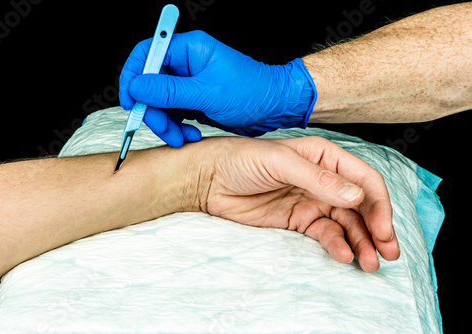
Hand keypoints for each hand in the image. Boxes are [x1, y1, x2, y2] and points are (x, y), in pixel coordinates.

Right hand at [119, 30, 316, 146]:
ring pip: (160, 103)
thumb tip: (137, 86)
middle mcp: (187, 64)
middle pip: (151, 83)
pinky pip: (173, 114)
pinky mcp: (194, 101)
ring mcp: (189, 84)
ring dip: (166, 123)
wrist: (274, 109)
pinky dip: (177, 127)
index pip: (147, 53)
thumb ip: (170, 91)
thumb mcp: (208, 93)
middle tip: (162, 128)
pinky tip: (189, 135)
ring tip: (181, 137)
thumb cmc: (252, 92)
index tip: (131, 100)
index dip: (134, 76)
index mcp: (190, 49)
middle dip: (153, 109)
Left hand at [190, 136, 398, 271]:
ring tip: (370, 263)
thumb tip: (356, 197)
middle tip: (388, 252)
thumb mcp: (280, 162)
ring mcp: (311, 201)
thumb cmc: (241, 159)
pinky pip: (324, 235)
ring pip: (346, 224)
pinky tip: (343, 256)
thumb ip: (318, 179)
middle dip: (377, 228)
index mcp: (325, 157)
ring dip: (361, 242)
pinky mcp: (297, 220)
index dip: (378, 204)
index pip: (364, 179)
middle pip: (360, 206)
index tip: (382, 228)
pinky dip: (336, 245)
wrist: (209, 179)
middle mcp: (323, 180)